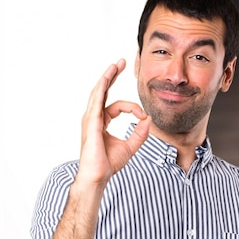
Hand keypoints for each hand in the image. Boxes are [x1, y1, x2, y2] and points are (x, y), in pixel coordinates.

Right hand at [77, 59, 150, 185]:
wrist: (98, 176)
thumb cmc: (109, 164)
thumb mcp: (130, 146)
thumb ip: (140, 133)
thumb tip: (148, 118)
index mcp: (101, 121)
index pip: (118, 106)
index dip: (133, 108)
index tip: (143, 115)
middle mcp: (94, 117)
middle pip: (103, 91)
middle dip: (112, 76)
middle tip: (121, 62)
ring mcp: (90, 119)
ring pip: (99, 92)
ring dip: (107, 76)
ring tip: (115, 64)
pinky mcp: (91, 122)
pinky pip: (97, 101)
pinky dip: (102, 88)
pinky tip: (107, 77)